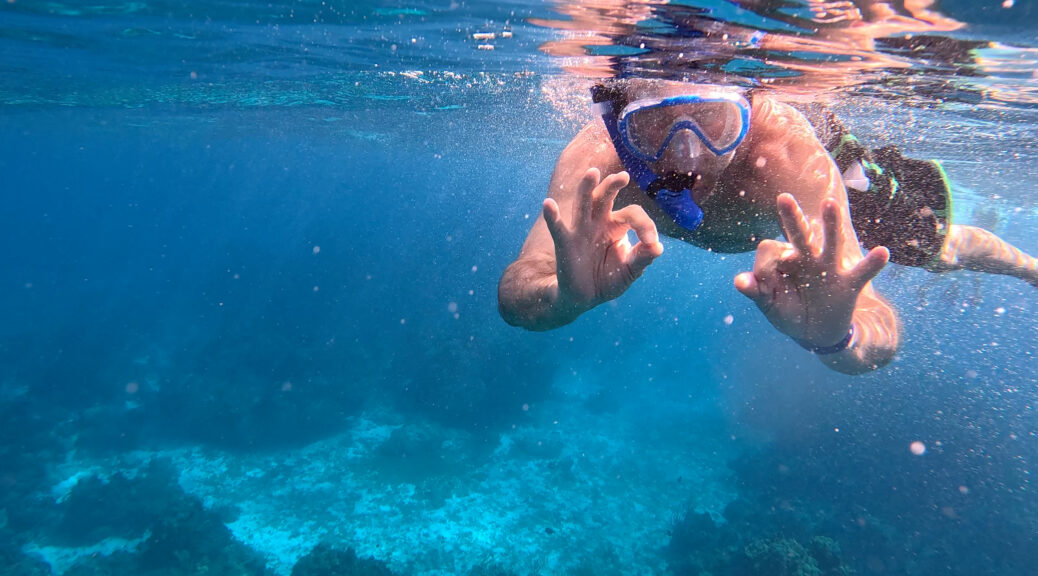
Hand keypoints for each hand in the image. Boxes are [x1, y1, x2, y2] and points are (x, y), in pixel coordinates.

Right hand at [543, 168, 663, 314]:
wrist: (584, 298)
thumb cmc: (608, 279)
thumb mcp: (630, 271)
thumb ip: (643, 258)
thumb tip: (658, 247)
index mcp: (616, 226)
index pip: (632, 214)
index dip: (645, 225)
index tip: (651, 242)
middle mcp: (598, 222)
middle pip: (605, 197)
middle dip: (613, 185)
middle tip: (624, 176)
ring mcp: (581, 230)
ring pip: (583, 203)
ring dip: (587, 188)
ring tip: (592, 172)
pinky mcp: (565, 243)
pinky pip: (558, 227)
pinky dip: (552, 216)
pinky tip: (548, 203)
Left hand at [735, 193, 888, 348]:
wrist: (816, 333)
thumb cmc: (789, 311)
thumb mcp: (769, 304)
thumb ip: (756, 291)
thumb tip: (739, 281)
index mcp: (785, 260)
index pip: (770, 249)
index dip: (762, 265)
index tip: (760, 283)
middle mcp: (807, 258)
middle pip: (799, 234)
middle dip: (791, 217)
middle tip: (783, 198)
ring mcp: (829, 268)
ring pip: (830, 242)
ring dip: (830, 224)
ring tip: (830, 204)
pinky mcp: (848, 284)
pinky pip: (862, 272)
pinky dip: (873, 263)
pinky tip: (883, 252)